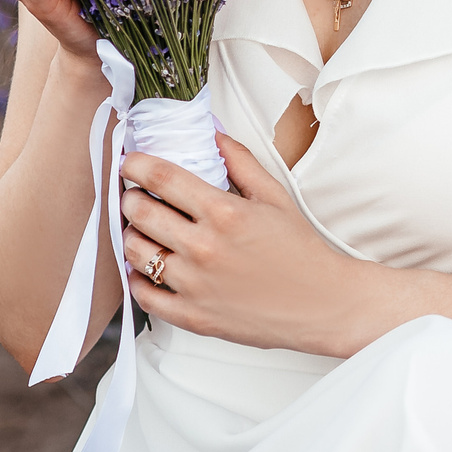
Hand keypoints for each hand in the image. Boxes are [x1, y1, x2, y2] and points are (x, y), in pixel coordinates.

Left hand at [119, 136, 373, 355]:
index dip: (136, 164)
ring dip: (131, 234)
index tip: (130, 162)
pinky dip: (138, 278)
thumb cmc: (300, 251)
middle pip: (140, 211)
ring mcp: (195, 284)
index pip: (162, 177)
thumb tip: (214, 135)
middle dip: (130, 198)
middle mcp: (204, 247)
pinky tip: (148, 268)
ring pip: (135, 251)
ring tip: (143, 231)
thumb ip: (241, 162)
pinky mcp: (192, 316)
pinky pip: (144, 294)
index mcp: (225, 212)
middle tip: (136, 196)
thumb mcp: (275, 197)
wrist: (322, 304)